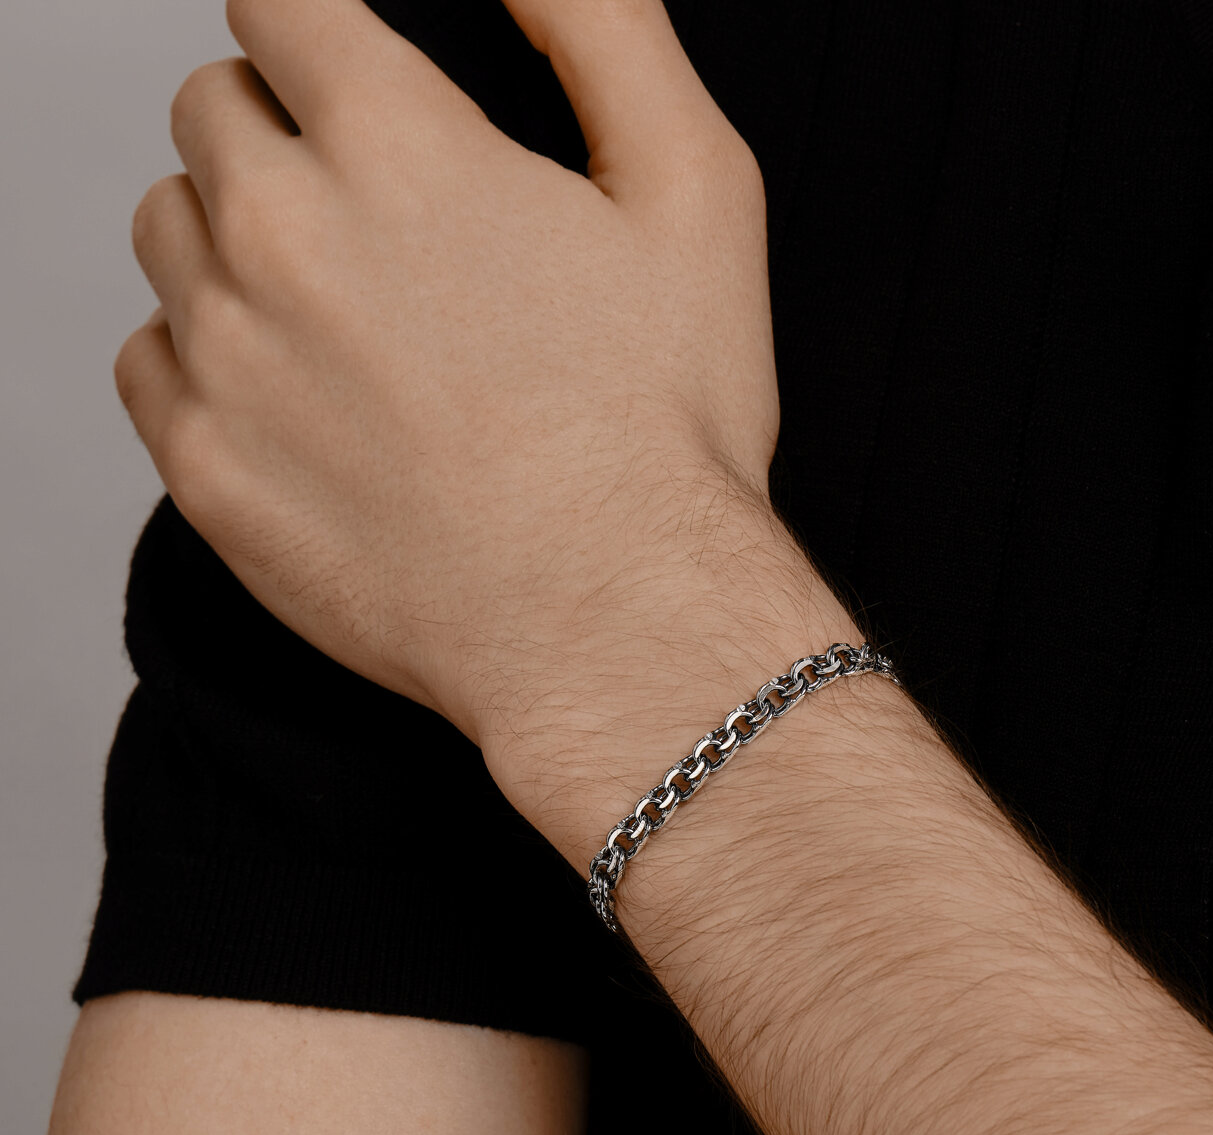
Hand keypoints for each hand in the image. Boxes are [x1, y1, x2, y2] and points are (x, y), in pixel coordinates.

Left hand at [115, 0, 825, 837]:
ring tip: (345, 323)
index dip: (318, 36)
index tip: (349, 86)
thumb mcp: (695, 192)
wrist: (618, 625)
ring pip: (168, 230)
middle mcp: (281, 233)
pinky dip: (205, 362)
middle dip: (281, 138)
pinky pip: (147, 362)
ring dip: (236, 245)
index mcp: (395, 145)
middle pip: (211, 112)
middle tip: (375, 227)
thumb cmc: (663, 433)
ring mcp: (229, 357)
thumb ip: (602, 30)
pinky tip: (302, 405)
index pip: (277, 5)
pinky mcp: (206, 469)